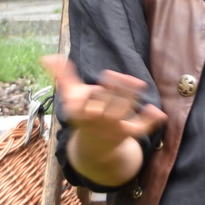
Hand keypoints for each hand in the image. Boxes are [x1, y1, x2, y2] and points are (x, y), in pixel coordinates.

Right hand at [39, 54, 166, 186]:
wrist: (93, 147)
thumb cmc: (83, 113)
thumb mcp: (71, 96)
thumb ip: (62, 75)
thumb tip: (47, 57)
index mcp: (83, 111)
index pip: (92, 99)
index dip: (101, 88)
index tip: (108, 75)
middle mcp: (99, 120)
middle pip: (109, 104)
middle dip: (118, 90)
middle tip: (125, 78)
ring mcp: (114, 127)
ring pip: (125, 112)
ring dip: (133, 98)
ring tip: (139, 84)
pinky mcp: (129, 133)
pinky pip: (141, 128)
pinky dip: (150, 121)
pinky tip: (157, 111)